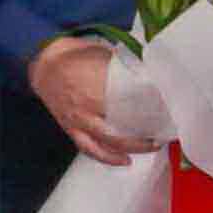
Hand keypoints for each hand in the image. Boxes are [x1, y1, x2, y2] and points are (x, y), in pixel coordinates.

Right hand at [31, 34, 151, 165]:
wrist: (44, 63)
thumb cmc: (74, 54)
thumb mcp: (102, 51)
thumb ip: (121, 65)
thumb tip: (146, 72)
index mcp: (96, 81)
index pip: (130, 96)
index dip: (151, 101)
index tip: (168, 104)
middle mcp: (88, 103)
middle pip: (123, 121)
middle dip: (146, 127)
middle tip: (164, 127)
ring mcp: (79, 119)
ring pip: (109, 139)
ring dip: (132, 146)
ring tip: (152, 146)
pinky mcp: (71, 129)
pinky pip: (89, 148)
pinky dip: (107, 157)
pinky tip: (124, 161)